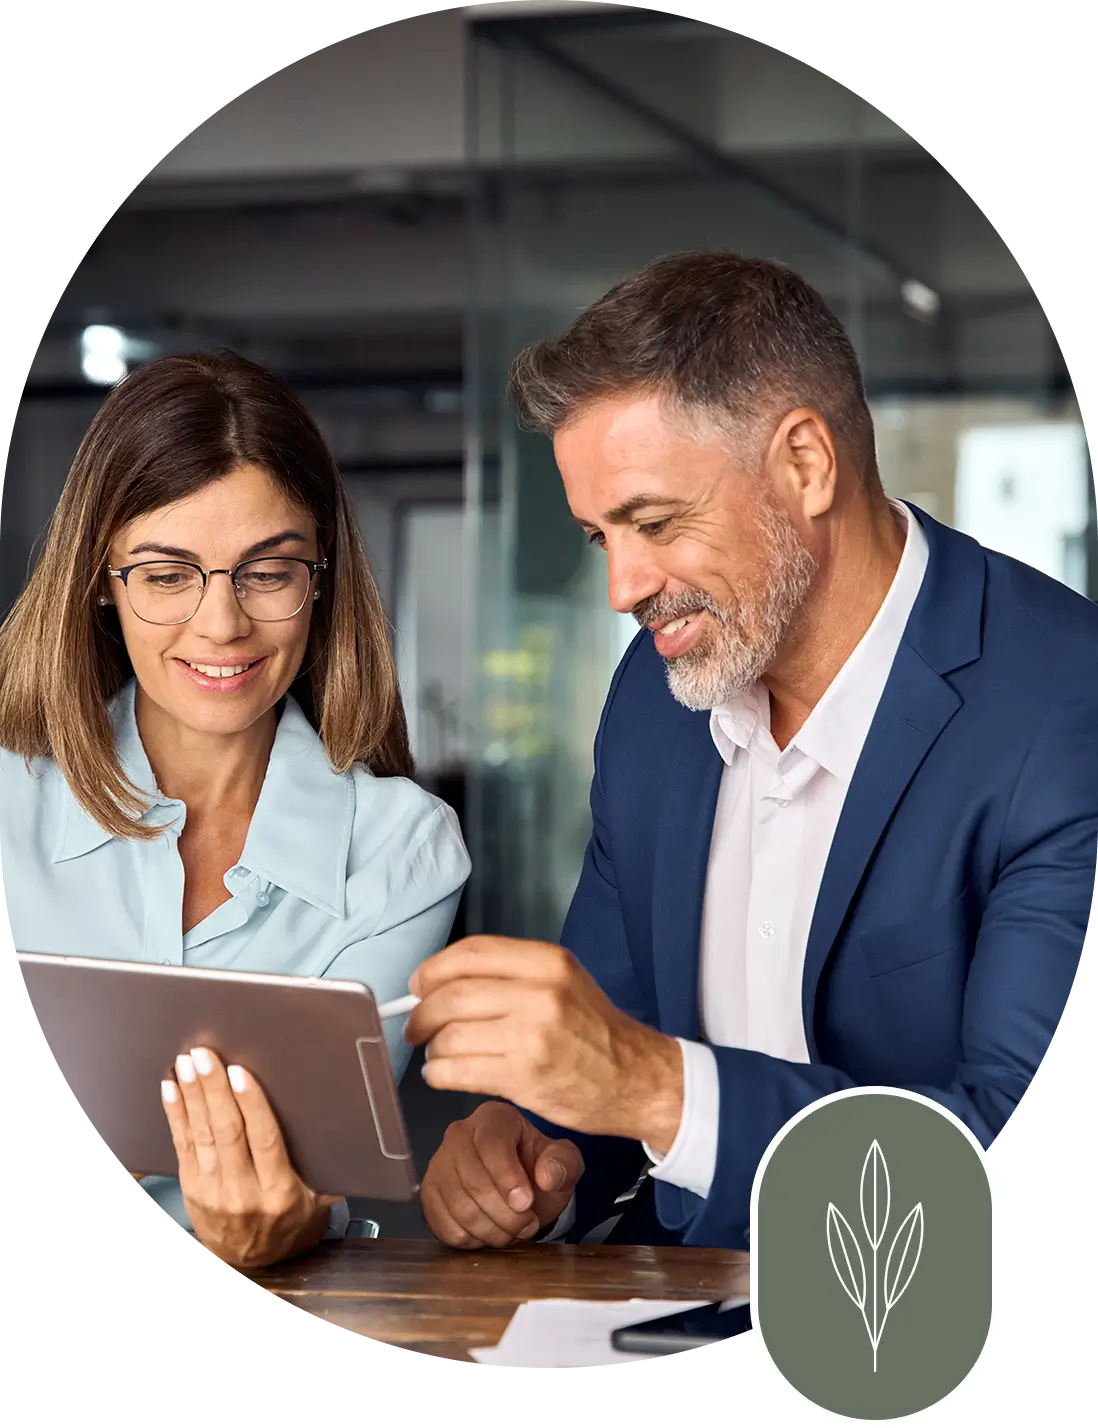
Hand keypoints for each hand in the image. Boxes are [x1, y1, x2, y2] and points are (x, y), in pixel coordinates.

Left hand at [161, 1047, 339, 1269]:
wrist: (250, 1262)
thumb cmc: (288, 1220)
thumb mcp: (318, 1201)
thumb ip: (330, 1171)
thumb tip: (351, 1128)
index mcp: (279, 1190)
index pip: (264, 1139)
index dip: (250, 1104)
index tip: (240, 1073)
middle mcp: (243, 1191)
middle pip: (228, 1132)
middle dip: (214, 1089)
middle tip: (205, 1055)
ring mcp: (212, 1191)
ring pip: (202, 1135)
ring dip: (193, 1095)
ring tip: (187, 1063)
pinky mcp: (191, 1188)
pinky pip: (181, 1145)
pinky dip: (176, 1114)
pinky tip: (172, 1089)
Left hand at [405, 937, 683, 1151]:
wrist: (635, 1079)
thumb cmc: (594, 1031)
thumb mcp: (563, 981)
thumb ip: (509, 976)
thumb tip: (439, 983)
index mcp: (547, 961)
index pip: (471, 953)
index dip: (433, 969)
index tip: (417, 985)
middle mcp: (540, 993)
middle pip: (452, 995)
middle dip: (421, 1013)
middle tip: (416, 1026)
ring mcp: (532, 1036)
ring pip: (450, 1035)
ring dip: (432, 1048)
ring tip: (438, 1054)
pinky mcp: (525, 1077)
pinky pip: (458, 1071)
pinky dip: (438, 1074)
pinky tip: (443, 1074)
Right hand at [420, 1100, 583, 1248]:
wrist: (519, 1188)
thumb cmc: (539, 1169)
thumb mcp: (564, 1163)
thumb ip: (564, 1163)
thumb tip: (547, 1176)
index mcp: (494, 1118)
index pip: (491, 1144)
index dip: (508, 1178)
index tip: (526, 1203)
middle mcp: (459, 1134)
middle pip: (474, 1181)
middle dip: (506, 1214)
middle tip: (528, 1225)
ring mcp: (439, 1164)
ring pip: (459, 1207)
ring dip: (492, 1230)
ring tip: (513, 1231)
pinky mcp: (429, 1193)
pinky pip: (444, 1225)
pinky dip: (471, 1239)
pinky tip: (489, 1232)